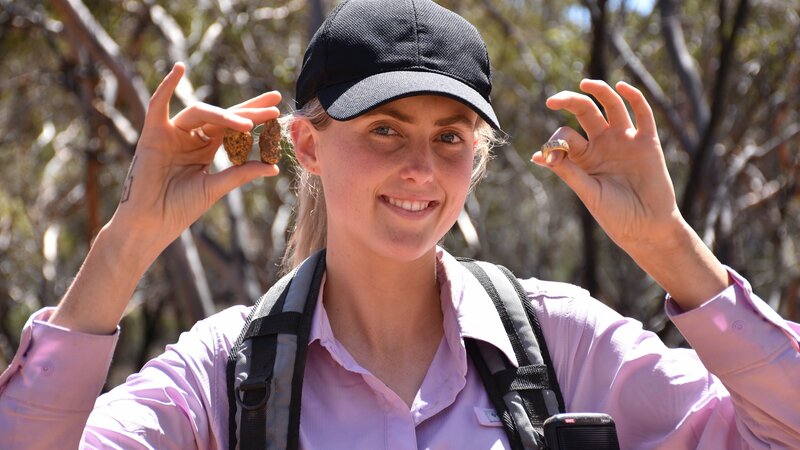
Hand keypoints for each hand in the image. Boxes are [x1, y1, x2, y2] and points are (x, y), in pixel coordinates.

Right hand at [111, 62, 279, 254]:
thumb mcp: (216, 188)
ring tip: (248, 124)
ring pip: (201, 113)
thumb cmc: (180, 209)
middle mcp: (191, 136)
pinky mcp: (153, 135)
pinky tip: (178, 69)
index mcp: (207, 148)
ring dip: (225, 116)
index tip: (278, 110)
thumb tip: (274, 167)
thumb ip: (241, 174)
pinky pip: (157, 106)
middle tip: (274, 100)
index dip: (255, 116)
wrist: (152, 224)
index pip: (234, 126)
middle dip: (249, 108)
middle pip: (223, 116)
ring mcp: (172, 133)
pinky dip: (165, 87)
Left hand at [533, 79, 680, 250]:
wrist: (646, 229)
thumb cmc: (615, 215)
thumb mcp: (587, 192)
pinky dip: (634, 97)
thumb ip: (568, 171)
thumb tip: (539, 155)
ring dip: (599, 91)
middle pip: (585, 112)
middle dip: (569, 101)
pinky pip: (642, 114)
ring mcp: (625, 140)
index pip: (566, 135)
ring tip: (585, 84)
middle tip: (552, 100)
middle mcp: (603, 143)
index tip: (549, 158)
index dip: (556, 142)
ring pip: (611, 106)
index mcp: (584, 156)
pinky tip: (622, 87)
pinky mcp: (648, 142)